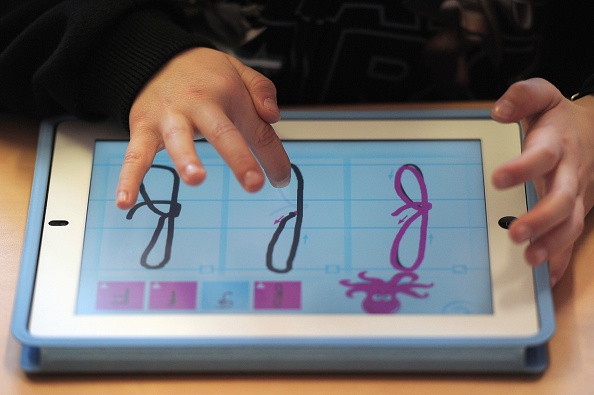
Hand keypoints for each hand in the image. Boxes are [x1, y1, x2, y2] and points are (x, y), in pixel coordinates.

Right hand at [115, 47, 290, 208]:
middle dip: (239, 158)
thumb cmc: (201, 74)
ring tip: (195, 178)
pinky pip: (135, 155)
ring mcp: (169, 118)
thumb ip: (261, 90)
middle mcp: (199, 105)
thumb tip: (274, 116)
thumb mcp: (238, 71)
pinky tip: (125, 201)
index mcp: (227, 94)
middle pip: (222, 133)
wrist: (154, 55)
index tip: (281, 181)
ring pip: (178, 139)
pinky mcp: (143, 128)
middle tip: (254, 183)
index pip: (257, 130)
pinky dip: (129, 178)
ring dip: (187, 159)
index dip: (272, 158)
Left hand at [491, 78, 593, 285]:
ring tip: (529, 259)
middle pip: (562, 198)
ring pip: (571, 224)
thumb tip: (498, 111)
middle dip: (541, 218)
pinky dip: (561, 258)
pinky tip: (546, 276)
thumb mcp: (543, 96)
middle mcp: (570, 173)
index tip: (498, 178)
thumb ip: (522, 96)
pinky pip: (573, 237)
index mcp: (557, 144)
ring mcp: (578, 196)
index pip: (542, 156)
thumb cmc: (560, 118)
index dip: (522, 167)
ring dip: (552, 244)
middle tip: (515, 233)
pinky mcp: (577, 211)